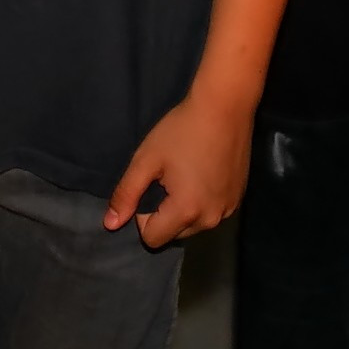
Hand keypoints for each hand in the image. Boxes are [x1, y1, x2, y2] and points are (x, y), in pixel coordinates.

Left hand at [104, 86, 252, 247]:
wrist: (224, 109)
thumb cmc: (181, 131)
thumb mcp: (146, 160)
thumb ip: (126, 194)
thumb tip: (110, 224)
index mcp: (187, 212)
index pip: (153, 239)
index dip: (142, 216)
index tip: (150, 186)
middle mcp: (211, 219)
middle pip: (174, 235)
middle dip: (163, 214)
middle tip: (166, 178)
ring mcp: (229, 211)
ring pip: (193, 226)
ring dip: (183, 209)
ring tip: (184, 174)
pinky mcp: (238, 200)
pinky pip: (210, 214)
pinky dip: (201, 202)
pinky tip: (201, 174)